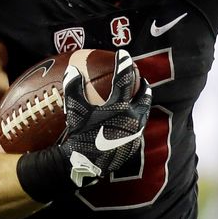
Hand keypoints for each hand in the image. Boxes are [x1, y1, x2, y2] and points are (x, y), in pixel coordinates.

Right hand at [59, 52, 152, 187]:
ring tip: (138, 99)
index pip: (125, 79)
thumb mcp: (74, 109)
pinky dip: (135, 120)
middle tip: (141, 79)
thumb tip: (72, 69)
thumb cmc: (79, 134)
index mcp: (119, 106)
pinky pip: (138, 129)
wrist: (85, 163)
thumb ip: (74, 87)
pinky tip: (129, 121)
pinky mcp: (133, 145)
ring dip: (142, 103)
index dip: (124, 65)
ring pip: (144, 113)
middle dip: (143, 85)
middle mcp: (132, 118)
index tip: (123, 55)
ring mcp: (135, 133)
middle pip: (144, 96)